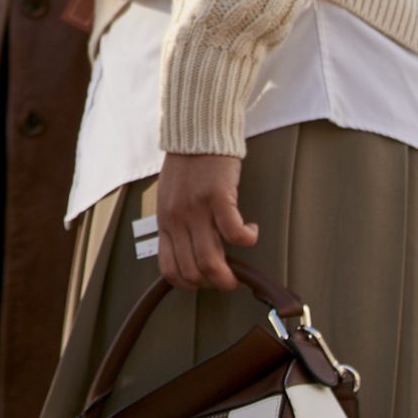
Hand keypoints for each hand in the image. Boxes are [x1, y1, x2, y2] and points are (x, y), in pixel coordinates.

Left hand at [156, 151, 257, 291]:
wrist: (196, 133)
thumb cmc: (185, 165)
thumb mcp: (169, 199)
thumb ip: (175, 224)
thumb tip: (187, 252)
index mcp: (165, 222)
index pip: (170, 270)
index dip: (190, 284)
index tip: (205, 282)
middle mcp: (177, 220)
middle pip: (193, 271)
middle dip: (214, 284)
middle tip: (229, 279)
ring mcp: (196, 210)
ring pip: (211, 261)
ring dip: (230, 275)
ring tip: (241, 272)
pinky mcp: (218, 197)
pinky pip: (234, 233)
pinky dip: (247, 240)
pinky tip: (252, 232)